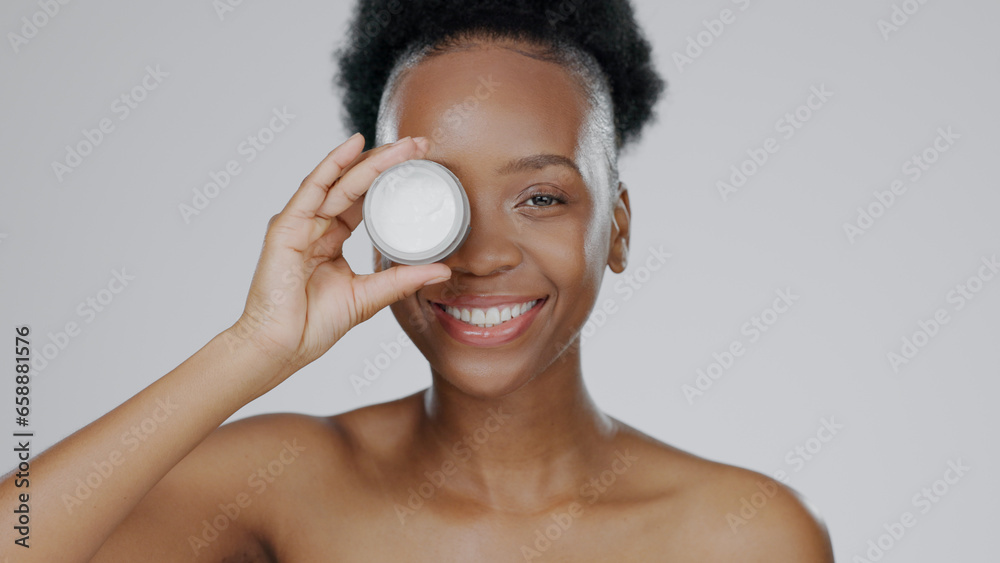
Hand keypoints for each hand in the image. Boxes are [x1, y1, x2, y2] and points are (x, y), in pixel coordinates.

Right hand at [227, 134, 450, 392]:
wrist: (281, 347)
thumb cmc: (313, 326)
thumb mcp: (369, 297)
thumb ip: (403, 279)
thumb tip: (443, 270)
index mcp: (331, 240)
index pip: (364, 200)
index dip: (390, 182)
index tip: (422, 166)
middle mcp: (314, 226)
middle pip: (355, 184)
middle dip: (388, 162)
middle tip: (420, 145)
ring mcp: (299, 224)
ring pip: (339, 181)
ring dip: (371, 160)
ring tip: (403, 145)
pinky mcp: (286, 227)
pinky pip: (313, 189)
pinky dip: (333, 165)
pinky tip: (354, 147)